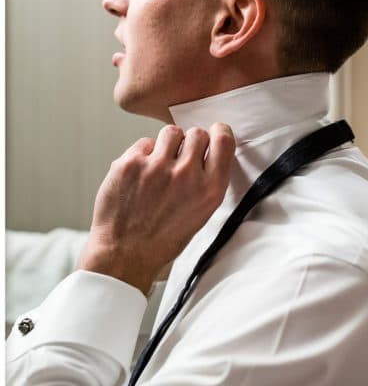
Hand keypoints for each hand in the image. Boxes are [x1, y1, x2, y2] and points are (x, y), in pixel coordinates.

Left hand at [79, 124, 234, 293]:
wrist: (126, 252)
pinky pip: (144, 143)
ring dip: (168, 143)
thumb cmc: (165, 237)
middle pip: (198, 133)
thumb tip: (209, 152)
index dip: (220, 132)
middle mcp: (186, 176)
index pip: (223, 141)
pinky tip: (141, 174)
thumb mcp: (202, 213)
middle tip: (181, 157)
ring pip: (171, 132)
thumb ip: (209, 181)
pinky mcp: (130, 164)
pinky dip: (144, 154)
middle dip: (191, 142)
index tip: (215, 132)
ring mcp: (157, 168)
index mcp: (210, 190)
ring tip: (160, 162)